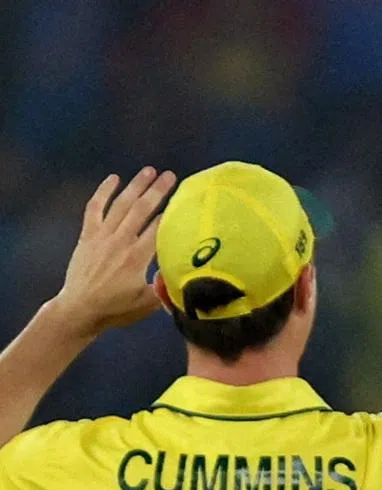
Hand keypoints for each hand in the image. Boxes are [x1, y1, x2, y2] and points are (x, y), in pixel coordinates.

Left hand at [53, 167, 176, 336]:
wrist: (80, 309)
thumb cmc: (116, 310)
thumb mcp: (148, 304)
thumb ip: (165, 287)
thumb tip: (182, 273)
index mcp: (137, 257)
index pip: (158, 227)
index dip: (172, 213)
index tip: (185, 200)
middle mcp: (120, 241)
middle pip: (142, 209)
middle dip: (158, 191)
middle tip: (171, 176)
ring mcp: (102, 236)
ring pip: (121, 204)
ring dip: (136, 186)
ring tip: (149, 171)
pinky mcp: (88, 236)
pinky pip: (95, 208)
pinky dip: (103, 191)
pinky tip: (113, 179)